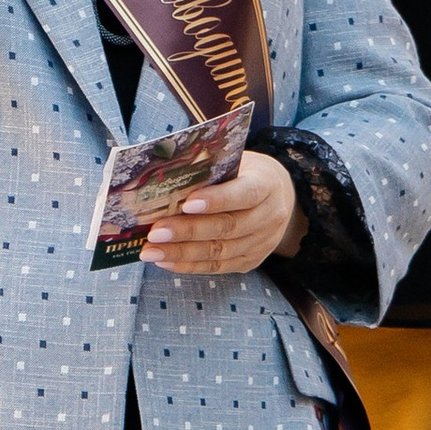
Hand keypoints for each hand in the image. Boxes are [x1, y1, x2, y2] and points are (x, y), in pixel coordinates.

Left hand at [144, 150, 299, 273]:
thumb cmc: (246, 173)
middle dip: (188, 231)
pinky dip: (190, 265)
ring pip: (220, 252)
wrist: (279, 197)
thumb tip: (167, 180)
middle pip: (227, 227)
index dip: (217, 200)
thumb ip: (210, 170)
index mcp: (267, 185)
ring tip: (151, 251)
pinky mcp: (250, 261)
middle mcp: (269, 217)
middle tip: (155, 232)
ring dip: (181, 253)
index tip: (186, 204)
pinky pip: (218, 267)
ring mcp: (262, 243)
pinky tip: (166, 261)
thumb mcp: (237, 162)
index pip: (244, 194)